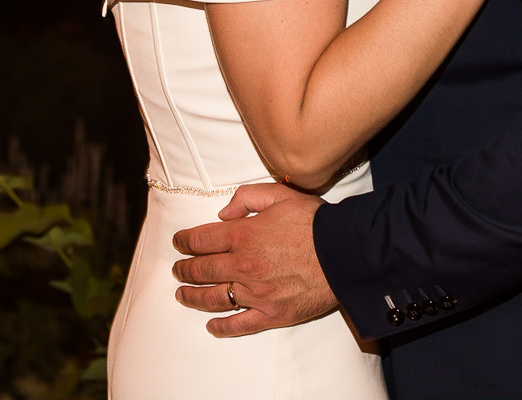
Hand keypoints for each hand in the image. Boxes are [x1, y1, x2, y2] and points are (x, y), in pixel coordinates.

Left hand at [170, 183, 336, 336]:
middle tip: (177, 269)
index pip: (201, 239)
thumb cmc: (314, 222)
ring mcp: (256, 293)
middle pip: (202, 270)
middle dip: (184, 269)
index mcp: (242, 235)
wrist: (345, 253)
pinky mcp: (271, 314)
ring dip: (193, 296)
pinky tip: (211, 325)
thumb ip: (246, 198)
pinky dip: (222, 327)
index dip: (184, 240)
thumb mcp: (279, 194)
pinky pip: (239, 324)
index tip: (178, 242)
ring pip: (213, 298)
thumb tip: (223, 214)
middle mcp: (243, 266)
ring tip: (182, 294)